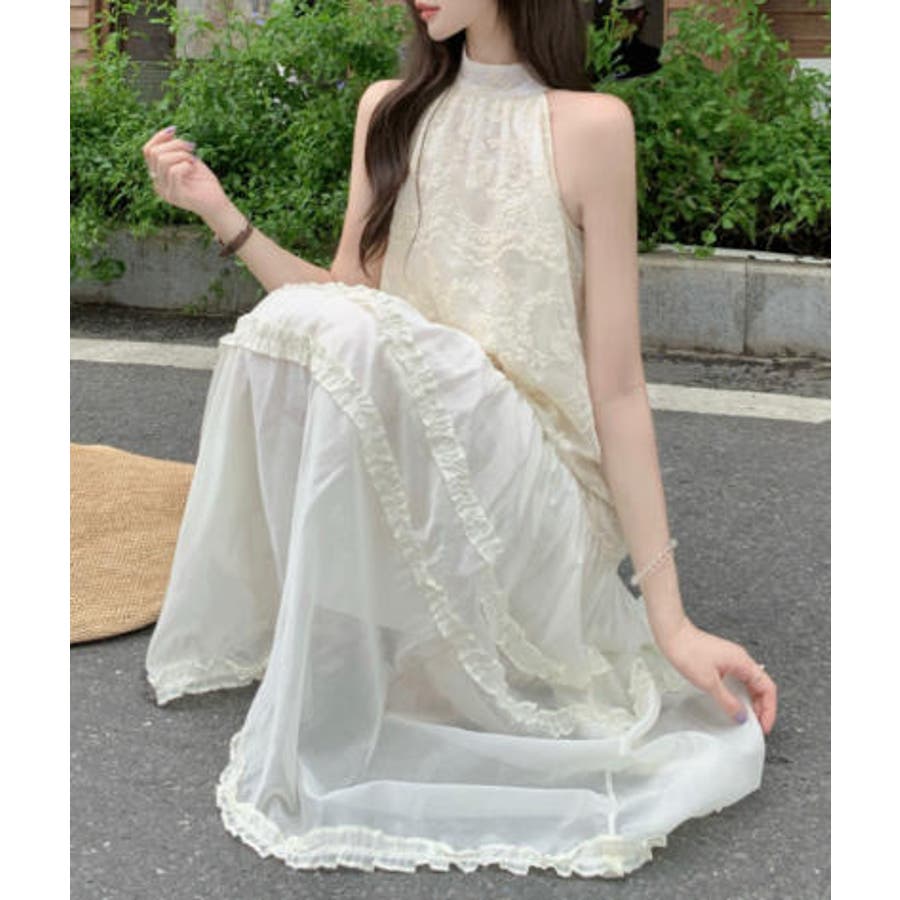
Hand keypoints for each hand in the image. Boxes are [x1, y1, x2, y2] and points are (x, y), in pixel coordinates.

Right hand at [142, 126, 228, 218]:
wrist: (218, 205)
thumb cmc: (205, 182)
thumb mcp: (188, 160)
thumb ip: (176, 149)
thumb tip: (170, 131)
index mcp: (158, 176)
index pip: (147, 150)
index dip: (159, 137)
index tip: (175, 130)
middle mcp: (158, 185)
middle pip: (154, 153)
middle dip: (175, 144)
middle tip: (192, 148)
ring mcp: (165, 191)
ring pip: (162, 160)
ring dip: (182, 154)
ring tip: (193, 161)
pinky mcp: (175, 196)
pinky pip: (174, 171)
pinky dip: (186, 165)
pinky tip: (193, 169)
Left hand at [657, 617, 777, 735]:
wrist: (672, 635)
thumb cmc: (688, 651)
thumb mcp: (709, 683)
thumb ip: (727, 701)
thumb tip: (741, 715)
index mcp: (743, 662)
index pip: (768, 688)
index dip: (769, 709)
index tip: (764, 725)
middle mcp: (740, 659)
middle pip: (760, 686)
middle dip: (761, 707)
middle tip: (756, 725)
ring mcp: (731, 659)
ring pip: (749, 683)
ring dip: (750, 701)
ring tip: (744, 717)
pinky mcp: (721, 660)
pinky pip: (737, 679)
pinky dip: (738, 693)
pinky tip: (731, 701)